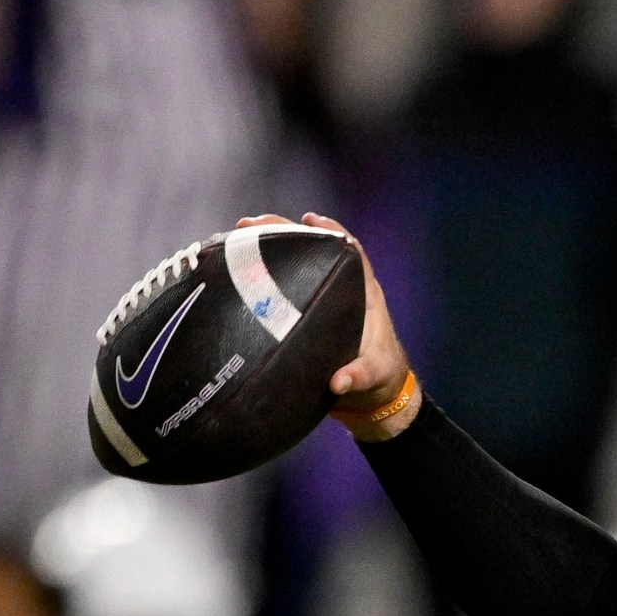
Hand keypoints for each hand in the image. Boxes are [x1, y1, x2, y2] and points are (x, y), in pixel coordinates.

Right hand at [233, 212, 417, 439]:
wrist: (374, 397)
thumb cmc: (381, 380)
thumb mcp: (374, 377)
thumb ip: (359, 377)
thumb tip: (338, 382)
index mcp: (364, 296)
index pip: (351, 253)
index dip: (332, 231)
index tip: (310, 218)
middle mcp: (342, 291)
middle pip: (314, 249)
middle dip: (284, 232)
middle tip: (250, 224)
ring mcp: (322, 300)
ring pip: (296, 265)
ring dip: (269, 247)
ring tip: (237, 235)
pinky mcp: (305, 315)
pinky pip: (283, 289)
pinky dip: (262, 277)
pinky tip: (235, 268)